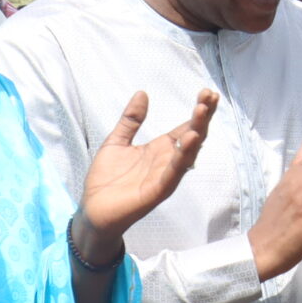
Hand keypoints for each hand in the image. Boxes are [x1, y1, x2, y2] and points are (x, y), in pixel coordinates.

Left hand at [77, 89, 218, 259]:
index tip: (207, 93)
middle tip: (209, 96)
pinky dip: (182, 157)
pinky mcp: (156, 191)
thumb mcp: (116, 141)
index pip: (186, 127)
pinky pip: (173, 173)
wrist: (92, 210)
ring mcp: (164, 177)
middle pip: (192, 137)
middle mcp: (167, 162)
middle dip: (202, 117)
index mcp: (160, 149)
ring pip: (187, 154)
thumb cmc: (105, 180)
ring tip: (201, 112)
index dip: (198, 112)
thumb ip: (131, 120)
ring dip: (196, 133)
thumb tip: (142, 93)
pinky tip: (189, 141)